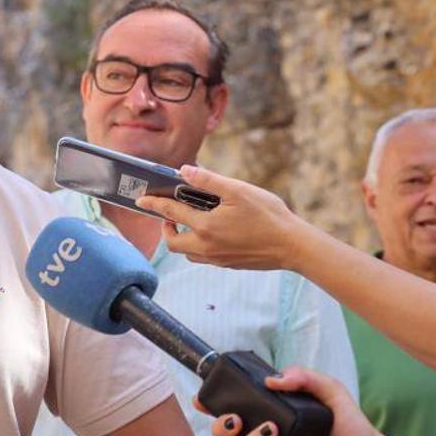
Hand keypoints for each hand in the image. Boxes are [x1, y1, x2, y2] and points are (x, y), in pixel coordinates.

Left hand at [134, 165, 302, 270]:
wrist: (293, 246)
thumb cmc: (269, 215)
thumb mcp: (239, 191)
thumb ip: (209, 181)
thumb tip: (184, 171)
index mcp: (206, 226)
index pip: (171, 213)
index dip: (153, 204)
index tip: (141, 201)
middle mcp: (207, 246)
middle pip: (173, 243)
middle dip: (166, 229)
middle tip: (170, 214)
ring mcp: (217, 259)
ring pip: (187, 253)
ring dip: (182, 239)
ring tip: (190, 222)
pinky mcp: (228, 265)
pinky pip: (203, 258)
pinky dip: (197, 246)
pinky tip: (211, 233)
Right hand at [201, 367, 385, 435]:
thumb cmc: (351, 429)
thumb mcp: (330, 392)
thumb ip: (304, 377)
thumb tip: (272, 379)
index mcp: (270, 423)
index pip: (232, 416)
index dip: (212, 409)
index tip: (202, 400)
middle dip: (222, 430)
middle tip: (237, 418)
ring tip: (274, 430)